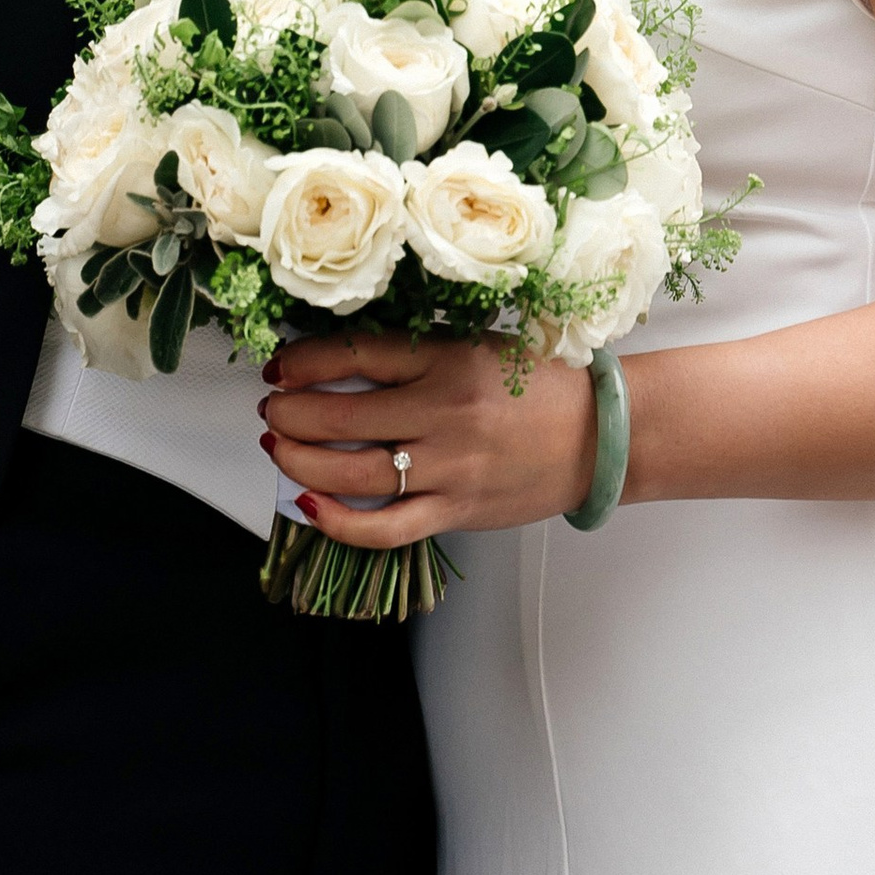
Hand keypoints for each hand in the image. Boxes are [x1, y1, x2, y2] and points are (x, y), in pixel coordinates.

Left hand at [261, 331, 599, 548]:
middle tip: (271, 409)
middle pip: (340, 416)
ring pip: (352, 473)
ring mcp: (449, 468)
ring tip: (278, 448)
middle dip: (289, 414)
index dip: (304, 361)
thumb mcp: (479, 346)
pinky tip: (311, 504)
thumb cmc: (541, 385)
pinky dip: (340, 521)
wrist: (602, 435)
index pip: (356, 354)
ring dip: (300, 460)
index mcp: (449, 359)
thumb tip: (343, 365)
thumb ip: (418, 354)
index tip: (280, 367)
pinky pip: (386, 527)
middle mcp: (444, 413)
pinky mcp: (456, 511)